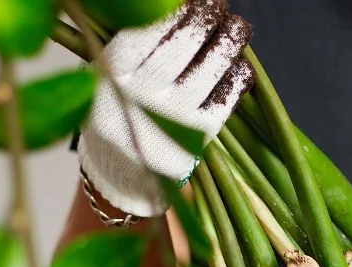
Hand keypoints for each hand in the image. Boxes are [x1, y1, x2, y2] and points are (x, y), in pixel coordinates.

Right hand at [77, 0, 252, 217]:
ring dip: (230, 42)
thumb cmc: (121, 102)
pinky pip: (226, 100)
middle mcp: (139, 96)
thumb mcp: (115, 67)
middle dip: (208, 19)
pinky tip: (240, 65)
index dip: (181, 10)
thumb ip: (142, 39)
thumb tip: (189, 6)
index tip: (198, 0)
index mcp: (112, 70)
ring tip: (237, 29)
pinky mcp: (194, 141)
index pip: (151, 28)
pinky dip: (238, 78)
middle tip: (221, 7)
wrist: (120, 165)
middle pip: (183, 45)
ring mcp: (169, 120)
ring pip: (210, 70)